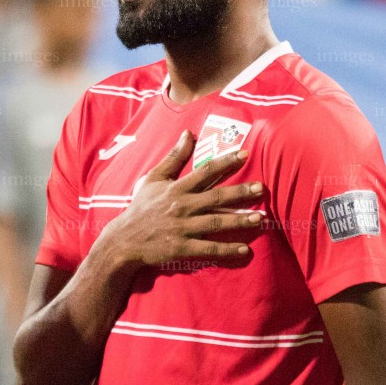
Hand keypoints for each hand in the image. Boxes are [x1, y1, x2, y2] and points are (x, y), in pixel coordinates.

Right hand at [96, 130, 263, 271]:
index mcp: (177, 188)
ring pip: (215, 223)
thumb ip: (174, 157)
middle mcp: (182, 206)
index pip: (205, 172)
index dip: (226, 162)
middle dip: (240, 192)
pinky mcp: (182, 248)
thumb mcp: (153, 178)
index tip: (245, 154)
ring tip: (260, 219)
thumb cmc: (141, 207)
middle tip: (261, 189)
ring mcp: (183, 228)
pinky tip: (245, 250)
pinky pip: (208, 248)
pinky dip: (226, 250)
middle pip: (216, 198)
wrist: (124, 240)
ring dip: (238, 221)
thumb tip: (188, 133)